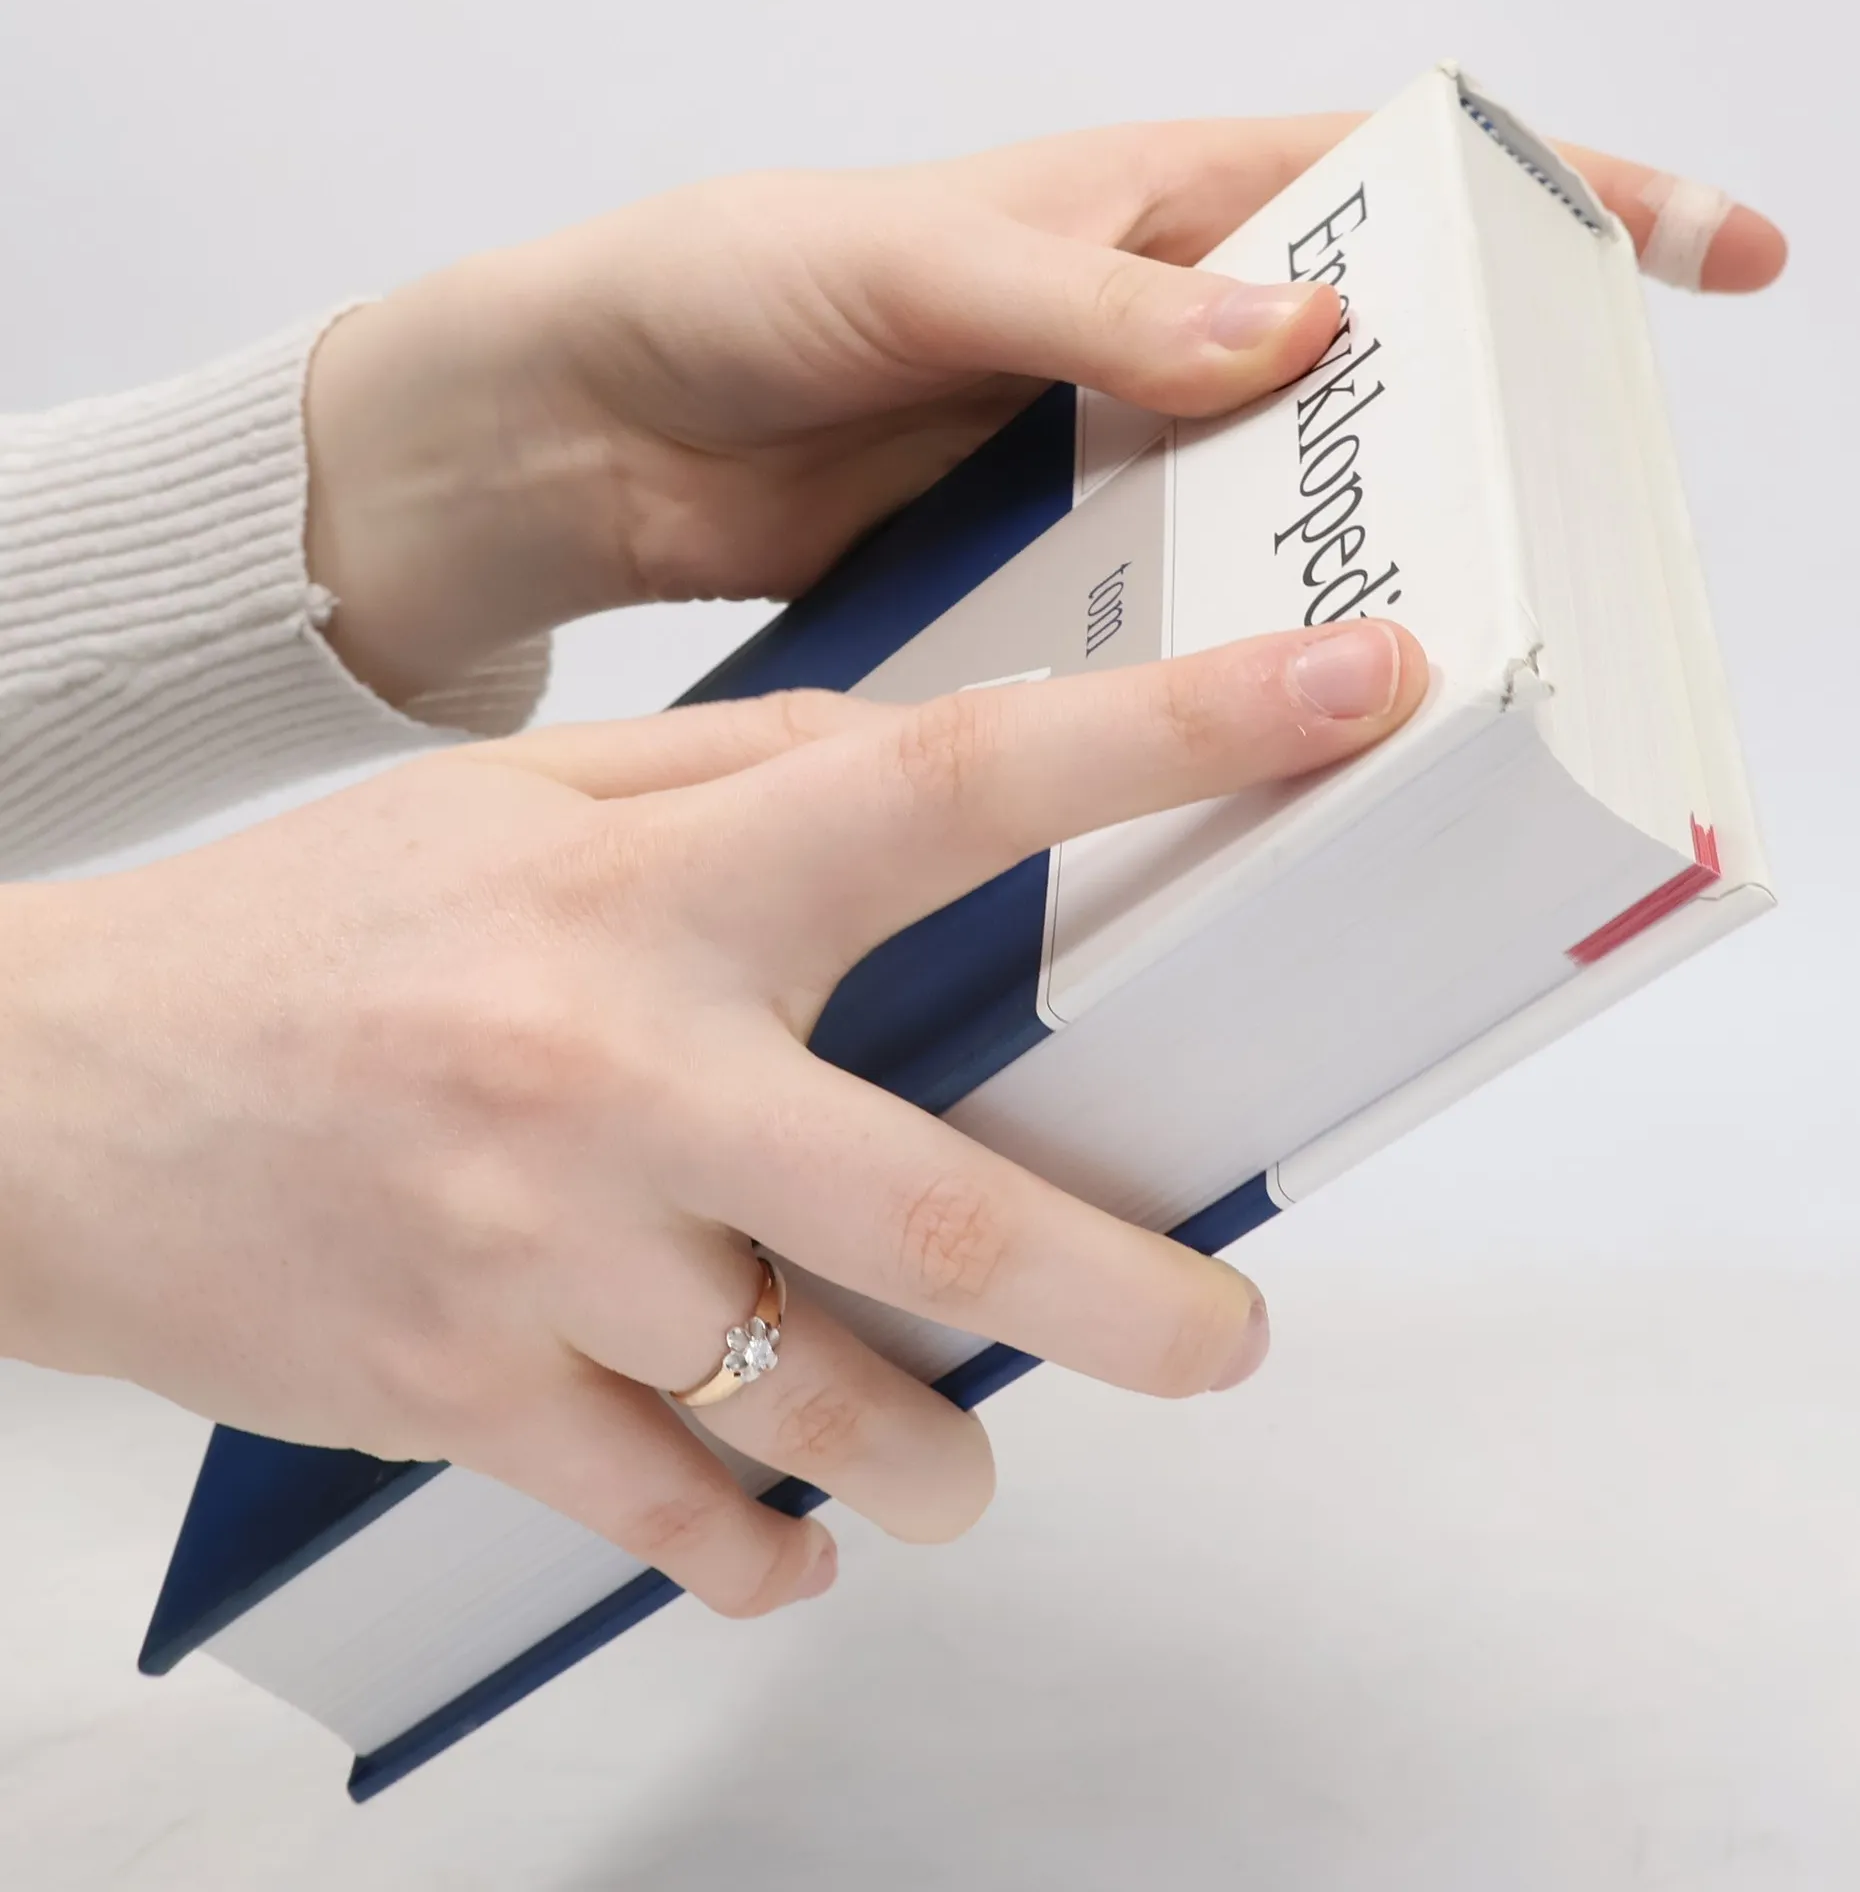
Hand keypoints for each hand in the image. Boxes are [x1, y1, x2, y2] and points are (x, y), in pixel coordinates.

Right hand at [0, 620, 1424, 1615]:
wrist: (42, 1093)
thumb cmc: (295, 934)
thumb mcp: (513, 804)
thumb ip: (734, 780)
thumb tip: (917, 768)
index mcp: (650, 895)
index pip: (956, 785)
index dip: (1176, 733)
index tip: (1346, 694)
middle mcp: (614, 1076)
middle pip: (933, 1201)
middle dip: (1114, 1294)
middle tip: (1220, 1340)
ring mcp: (538, 1258)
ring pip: (813, 1399)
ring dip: (927, 1450)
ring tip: (965, 1458)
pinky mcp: (464, 1399)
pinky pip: (668, 1513)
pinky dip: (759, 1548)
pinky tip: (792, 1540)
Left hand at [302, 118, 1785, 705]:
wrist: (577, 437)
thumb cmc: (711, 290)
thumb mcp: (898, 261)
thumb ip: (1080, 297)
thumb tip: (1285, 330)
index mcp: (1136, 215)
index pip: (1381, 181)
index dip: (1550, 203)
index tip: (1695, 256)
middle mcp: (1138, 339)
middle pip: (1360, 373)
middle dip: (1473, 432)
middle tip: (1565, 531)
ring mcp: (1091, 466)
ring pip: (1272, 512)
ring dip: (1348, 570)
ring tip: (1438, 651)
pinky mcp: (1029, 573)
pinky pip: (1157, 613)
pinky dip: (1215, 658)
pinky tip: (1258, 719)